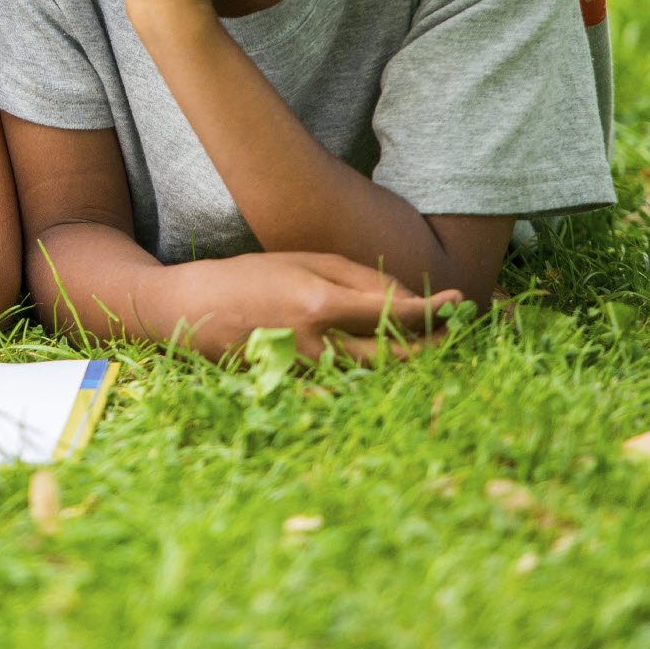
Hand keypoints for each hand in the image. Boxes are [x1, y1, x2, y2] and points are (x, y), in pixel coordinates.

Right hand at [148, 251, 461, 364]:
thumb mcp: (305, 261)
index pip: (395, 313)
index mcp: (321, 305)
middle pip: (393, 354)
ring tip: (427, 341)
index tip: (460, 301)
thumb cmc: (249, 276)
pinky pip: (347, 385)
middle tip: (453, 329)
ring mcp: (305, 371)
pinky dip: (370, 373)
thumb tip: (409, 300)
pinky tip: (382, 358)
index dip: (435, 310)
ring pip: (373, 373)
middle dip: (431, 342)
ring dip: (405, 358)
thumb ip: (359, 279)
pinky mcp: (294, 387)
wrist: (189, 309)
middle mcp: (317, 344)